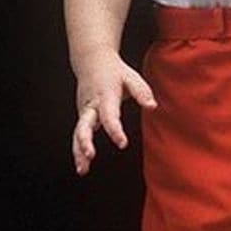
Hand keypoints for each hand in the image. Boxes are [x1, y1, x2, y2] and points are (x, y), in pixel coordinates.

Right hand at [72, 49, 156, 176]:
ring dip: (79, 151)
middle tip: (90, 154)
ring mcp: (84, 111)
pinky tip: (83, 166)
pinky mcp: (83, 116)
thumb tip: (152, 106)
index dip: (114, 129)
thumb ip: (142, 92)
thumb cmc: (114, 71)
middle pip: (85, 125)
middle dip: (85, 140)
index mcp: (105, 95)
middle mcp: (91, 105)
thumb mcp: (131, 77)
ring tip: (83, 169)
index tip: (122, 142)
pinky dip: (79, 150)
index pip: (109, 115)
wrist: (91, 61)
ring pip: (78, 133)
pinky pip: (79, 135)